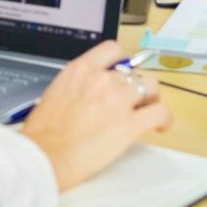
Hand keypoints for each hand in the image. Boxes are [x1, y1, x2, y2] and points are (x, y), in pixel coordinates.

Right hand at [19, 42, 173, 190]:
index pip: (112, 50)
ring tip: (148, 110)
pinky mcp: (131, 124)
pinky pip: (160, 112)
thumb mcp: (54, 96)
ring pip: (151, 87)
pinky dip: (164, 119)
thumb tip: (87, 95)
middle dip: (134, 85)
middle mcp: (102, 79)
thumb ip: (76, 88)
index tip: (123, 70)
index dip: (122, 61)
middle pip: (133, 72)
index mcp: (80, 70)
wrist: (44, 157)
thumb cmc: (42, 135)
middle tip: (133, 100)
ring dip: (151, 98)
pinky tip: (161, 126)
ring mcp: (118, 99)